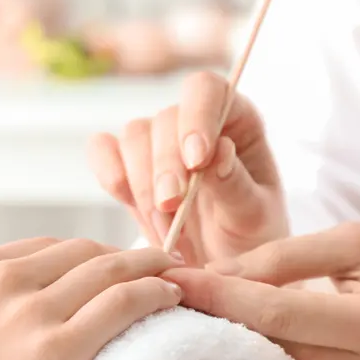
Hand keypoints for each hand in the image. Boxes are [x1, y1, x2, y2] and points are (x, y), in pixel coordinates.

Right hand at [0, 238, 183, 359]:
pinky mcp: (59, 348)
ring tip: (168, 268)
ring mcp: (32, 310)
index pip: (39, 248)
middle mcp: (2, 277)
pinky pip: (121, 303)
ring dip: (145, 263)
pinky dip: (151, 291)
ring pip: (106, 268)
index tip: (93, 263)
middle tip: (143, 262)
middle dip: (115, 253)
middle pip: (78, 251)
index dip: (74, 254)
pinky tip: (168, 294)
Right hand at [87, 70, 287, 265]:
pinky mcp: (127, 165)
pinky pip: (103, 151)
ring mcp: (157, 142)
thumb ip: (238, 186)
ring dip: (143, 185)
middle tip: (172, 208)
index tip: (196, 160)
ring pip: (134, 137)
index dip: (197, 116)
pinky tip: (126, 201)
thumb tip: (218, 152)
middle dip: (165, 167)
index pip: (207, 91)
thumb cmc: (249, 239)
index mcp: (236, 120)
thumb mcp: (256, 218)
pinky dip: (110, 174)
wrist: (221, 268)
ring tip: (166, 229)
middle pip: (165, 119)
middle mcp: (193, 121)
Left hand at [166, 224, 359, 359]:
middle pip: (269, 348)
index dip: (220, 297)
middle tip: (168, 291)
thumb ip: (283, 258)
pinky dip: (262, 358)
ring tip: (193, 309)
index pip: (277, 315)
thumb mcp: (354, 240)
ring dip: (231, 341)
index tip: (175, 278)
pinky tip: (236, 334)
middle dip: (215, 319)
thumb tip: (215, 273)